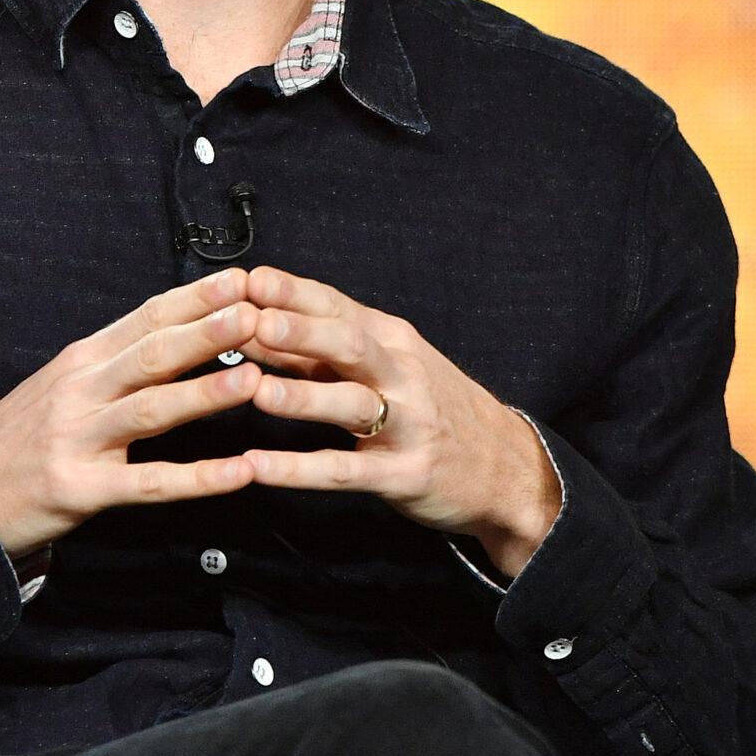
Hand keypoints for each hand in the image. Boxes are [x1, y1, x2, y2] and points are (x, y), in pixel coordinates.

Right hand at [0, 268, 265, 558]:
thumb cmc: (25, 433)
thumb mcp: (64, 381)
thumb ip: (116, 358)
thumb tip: (181, 327)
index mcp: (82, 359)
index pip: (146, 318)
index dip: (195, 298)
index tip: (242, 280)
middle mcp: (81, 390)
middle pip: (151, 355)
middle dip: (207, 331)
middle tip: (257, 311)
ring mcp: (79, 439)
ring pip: (150, 410)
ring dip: (205, 394)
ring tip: (255, 380)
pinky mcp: (81, 489)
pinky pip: (148, 483)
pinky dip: (197, 479)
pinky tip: (239, 473)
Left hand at [235, 266, 560, 577]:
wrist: (508, 468)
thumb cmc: (434, 407)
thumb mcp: (386, 364)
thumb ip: (319, 349)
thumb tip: (252, 323)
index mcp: (391, 340)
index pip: (336, 306)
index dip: (292, 293)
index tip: (247, 280)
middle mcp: (400, 374)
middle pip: (349, 344)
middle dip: (301, 331)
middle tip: (254, 322)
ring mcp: (406, 424)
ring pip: (352, 405)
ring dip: (303, 397)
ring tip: (258, 392)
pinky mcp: (403, 474)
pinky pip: (345, 471)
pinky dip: (298, 470)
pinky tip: (258, 467)